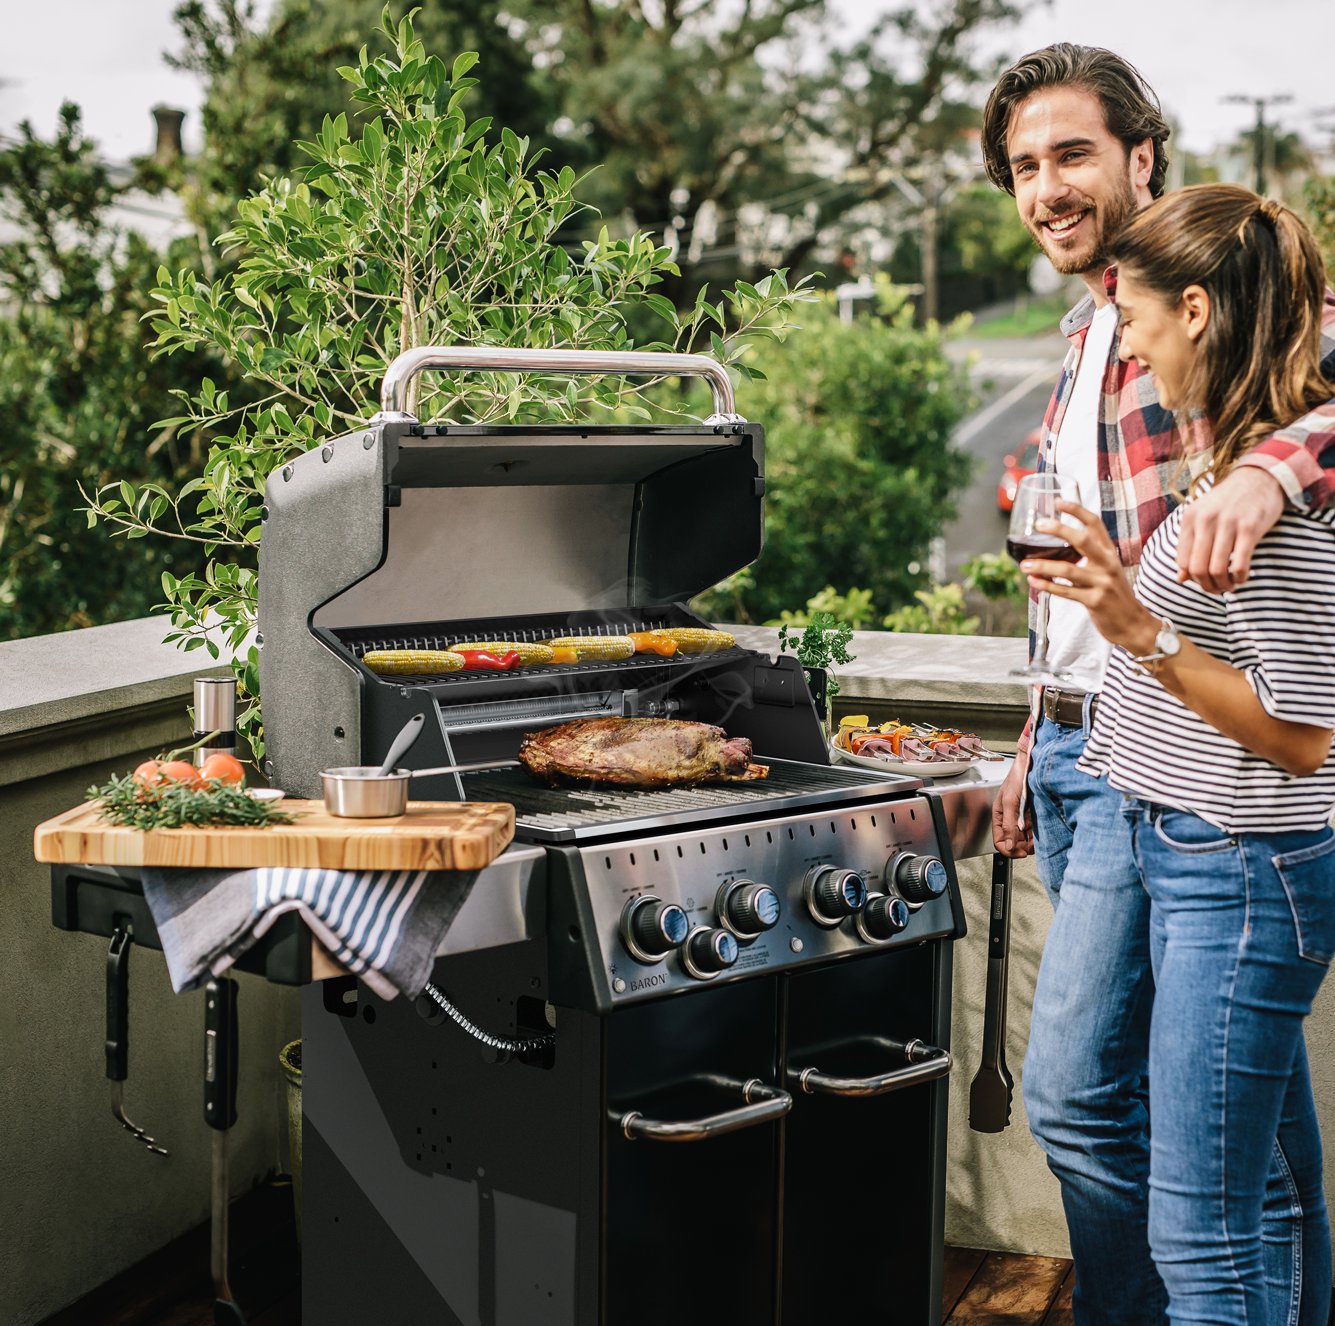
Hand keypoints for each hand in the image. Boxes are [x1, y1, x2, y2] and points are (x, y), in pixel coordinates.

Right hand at [992, 750, 1032, 857]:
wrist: (1033, 764)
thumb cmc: (1018, 777)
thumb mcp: (1011, 802)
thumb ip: (1008, 824)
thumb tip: (1009, 845)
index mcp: (999, 815)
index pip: (999, 840)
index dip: (1009, 850)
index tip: (1020, 853)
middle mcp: (1009, 817)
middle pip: (1012, 841)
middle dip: (1021, 847)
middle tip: (1031, 848)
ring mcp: (1021, 816)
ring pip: (1023, 838)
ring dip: (1030, 842)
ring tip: (1038, 840)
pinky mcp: (1032, 814)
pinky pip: (1033, 831)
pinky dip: (1037, 835)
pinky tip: (1041, 833)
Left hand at [1021, 501, 1158, 654]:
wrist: (1133, 624)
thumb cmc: (1114, 594)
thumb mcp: (1108, 569)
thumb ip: (1090, 556)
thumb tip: (1058, 546)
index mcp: (1109, 552)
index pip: (1095, 524)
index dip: (1077, 511)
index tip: (1059, 502)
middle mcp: (1107, 564)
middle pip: (1083, 540)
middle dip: (1060, 530)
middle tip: (1039, 524)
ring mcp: (1102, 583)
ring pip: (1067, 570)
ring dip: (1042, 566)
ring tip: (1024, 564)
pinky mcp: (1094, 601)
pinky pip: (1065, 592)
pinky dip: (1046, 586)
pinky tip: (1033, 582)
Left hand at [1175, 467, 1284, 592]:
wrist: (1259, 477)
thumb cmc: (1228, 502)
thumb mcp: (1203, 517)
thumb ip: (1190, 545)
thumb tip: (1180, 580)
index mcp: (1190, 518)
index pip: (1183, 561)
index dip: (1193, 578)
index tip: (1205, 580)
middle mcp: (1205, 520)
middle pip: (1198, 568)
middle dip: (1207, 586)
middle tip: (1218, 589)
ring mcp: (1227, 523)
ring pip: (1216, 569)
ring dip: (1223, 585)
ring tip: (1230, 585)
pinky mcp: (1250, 528)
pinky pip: (1238, 564)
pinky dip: (1239, 578)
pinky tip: (1242, 578)